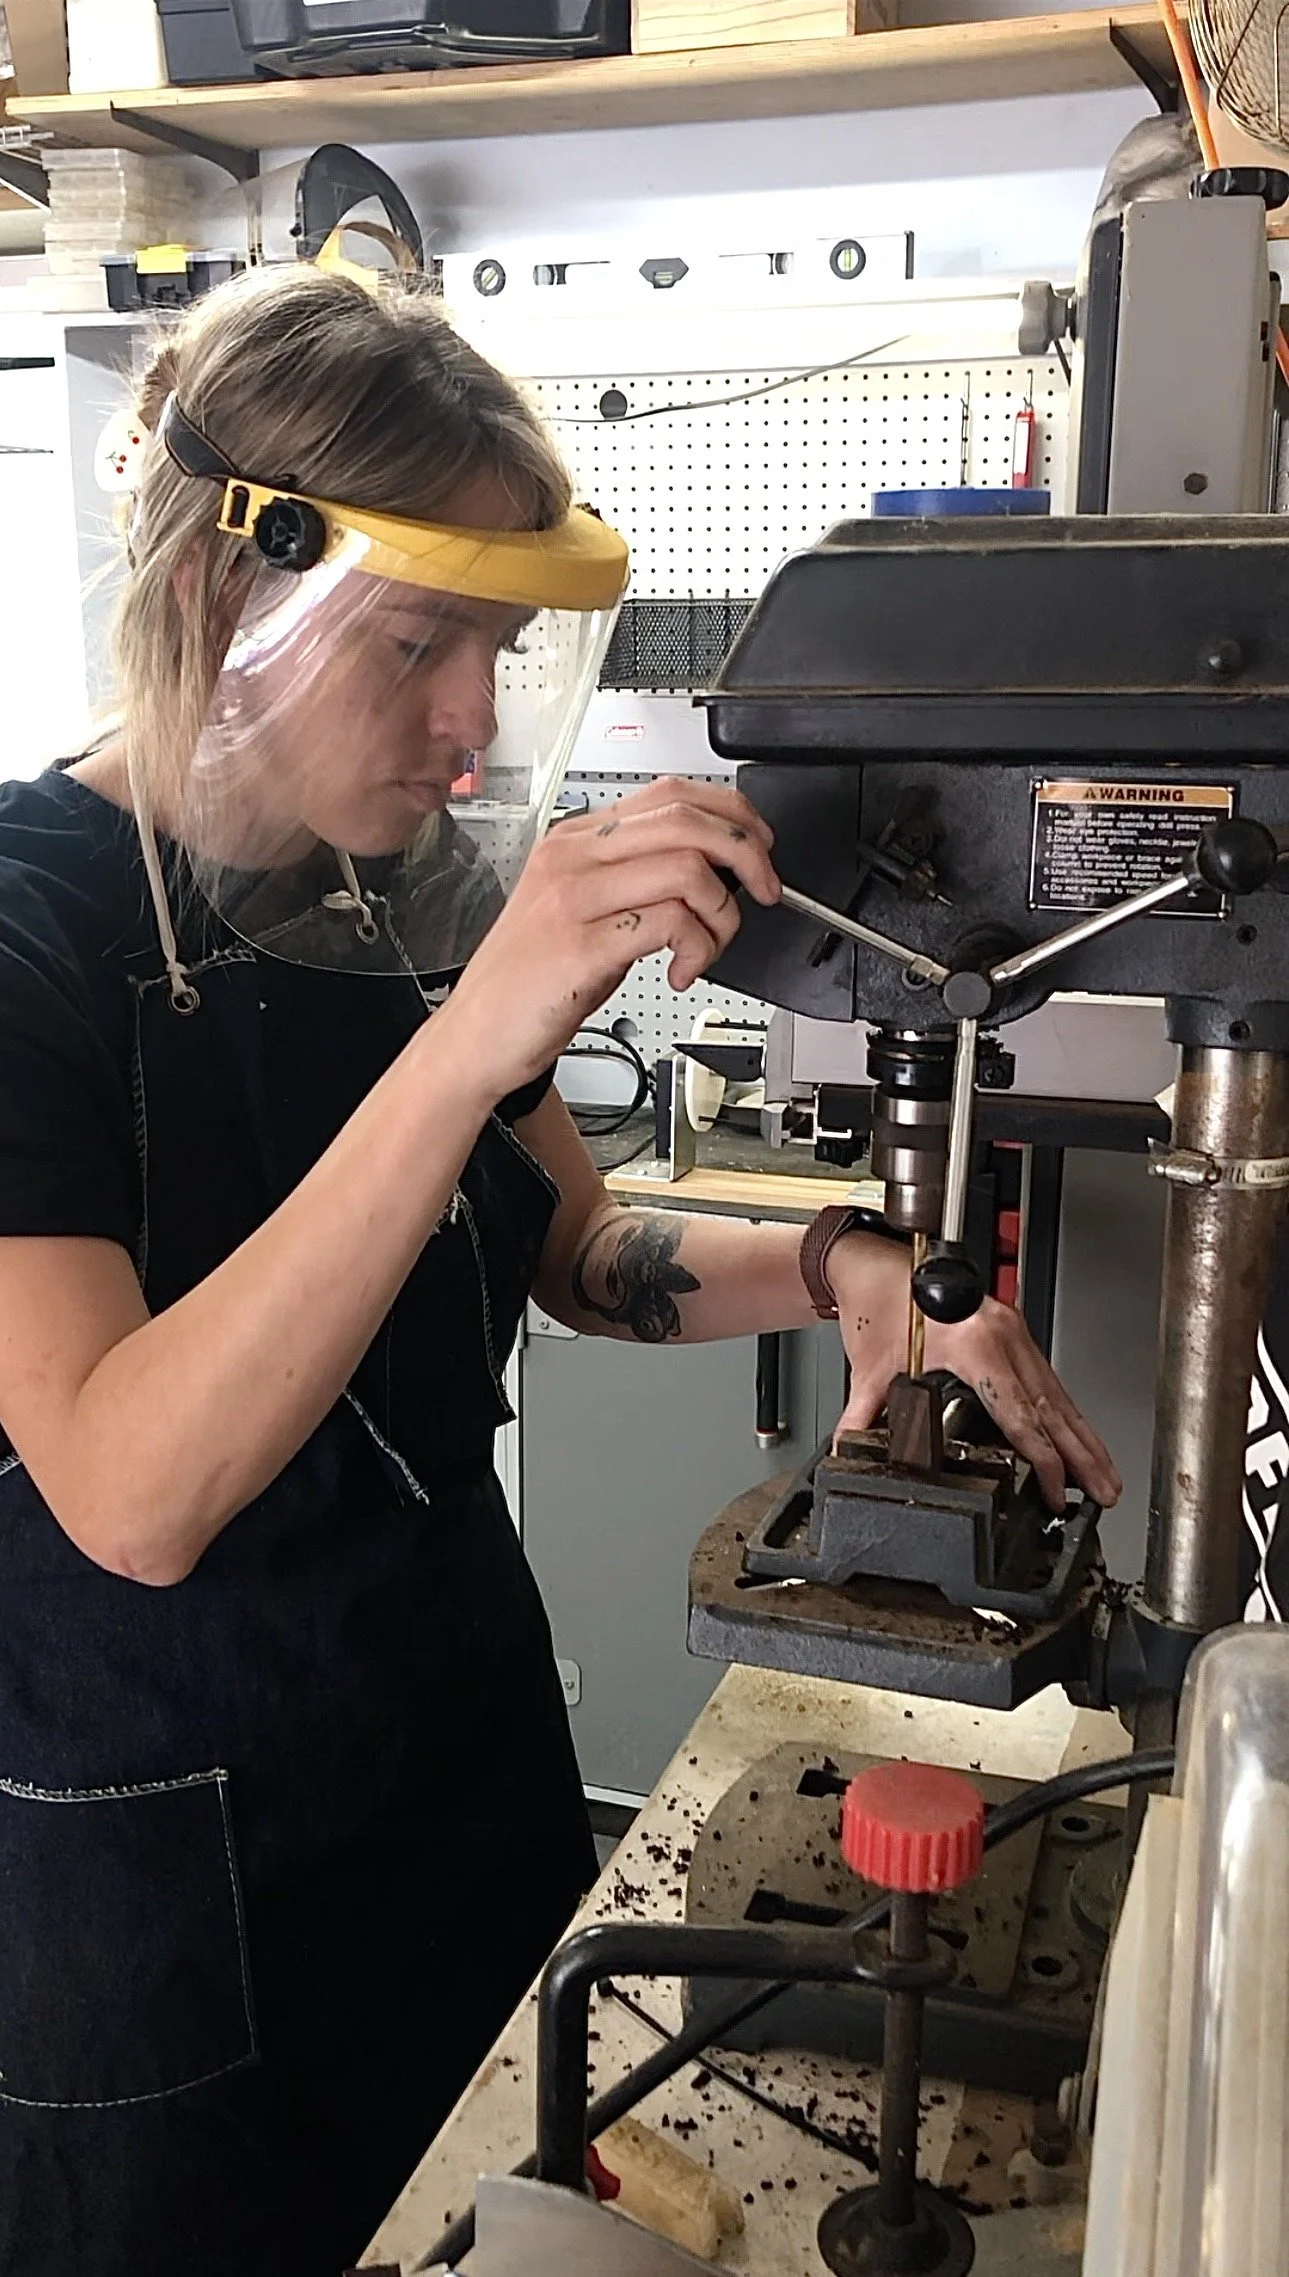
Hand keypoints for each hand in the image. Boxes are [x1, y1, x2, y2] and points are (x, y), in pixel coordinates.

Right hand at [445, 777, 780, 1096]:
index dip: (731, 815)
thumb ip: (637, 881)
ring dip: (722, 915)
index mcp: (574, 841)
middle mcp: (572, 858)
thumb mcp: (585, 913)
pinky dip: (697, 949)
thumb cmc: (530, 980)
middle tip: (763, 891)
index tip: (758, 847)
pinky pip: (670, 923)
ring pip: (686, 869)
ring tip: (707, 949)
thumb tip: (712, 871)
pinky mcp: (581, 945)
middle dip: (746, 855)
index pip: (670, 794)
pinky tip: (681, 972)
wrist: (475, 1036)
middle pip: (686, 820)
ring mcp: (573, 898)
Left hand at [826, 1233, 1121, 1512]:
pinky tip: (1078, 1437)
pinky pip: (1047, 1378)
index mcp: (972, 1341)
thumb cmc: (876, 1297)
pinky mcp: (1011, 1330)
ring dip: (1083, 1438)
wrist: (871, 1260)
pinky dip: (1066, 1413)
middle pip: (1053, 1406)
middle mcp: (1001, 1333)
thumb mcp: (869, 1368)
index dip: (1042, 1458)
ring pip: (1057, 1393)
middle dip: (1083, 1455)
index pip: (1019, 1412)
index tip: (1055, 1490)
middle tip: (1104, 1493)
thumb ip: (863, 1418)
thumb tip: (852, 1454)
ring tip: (1103, 1477)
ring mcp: (1011, 1329)